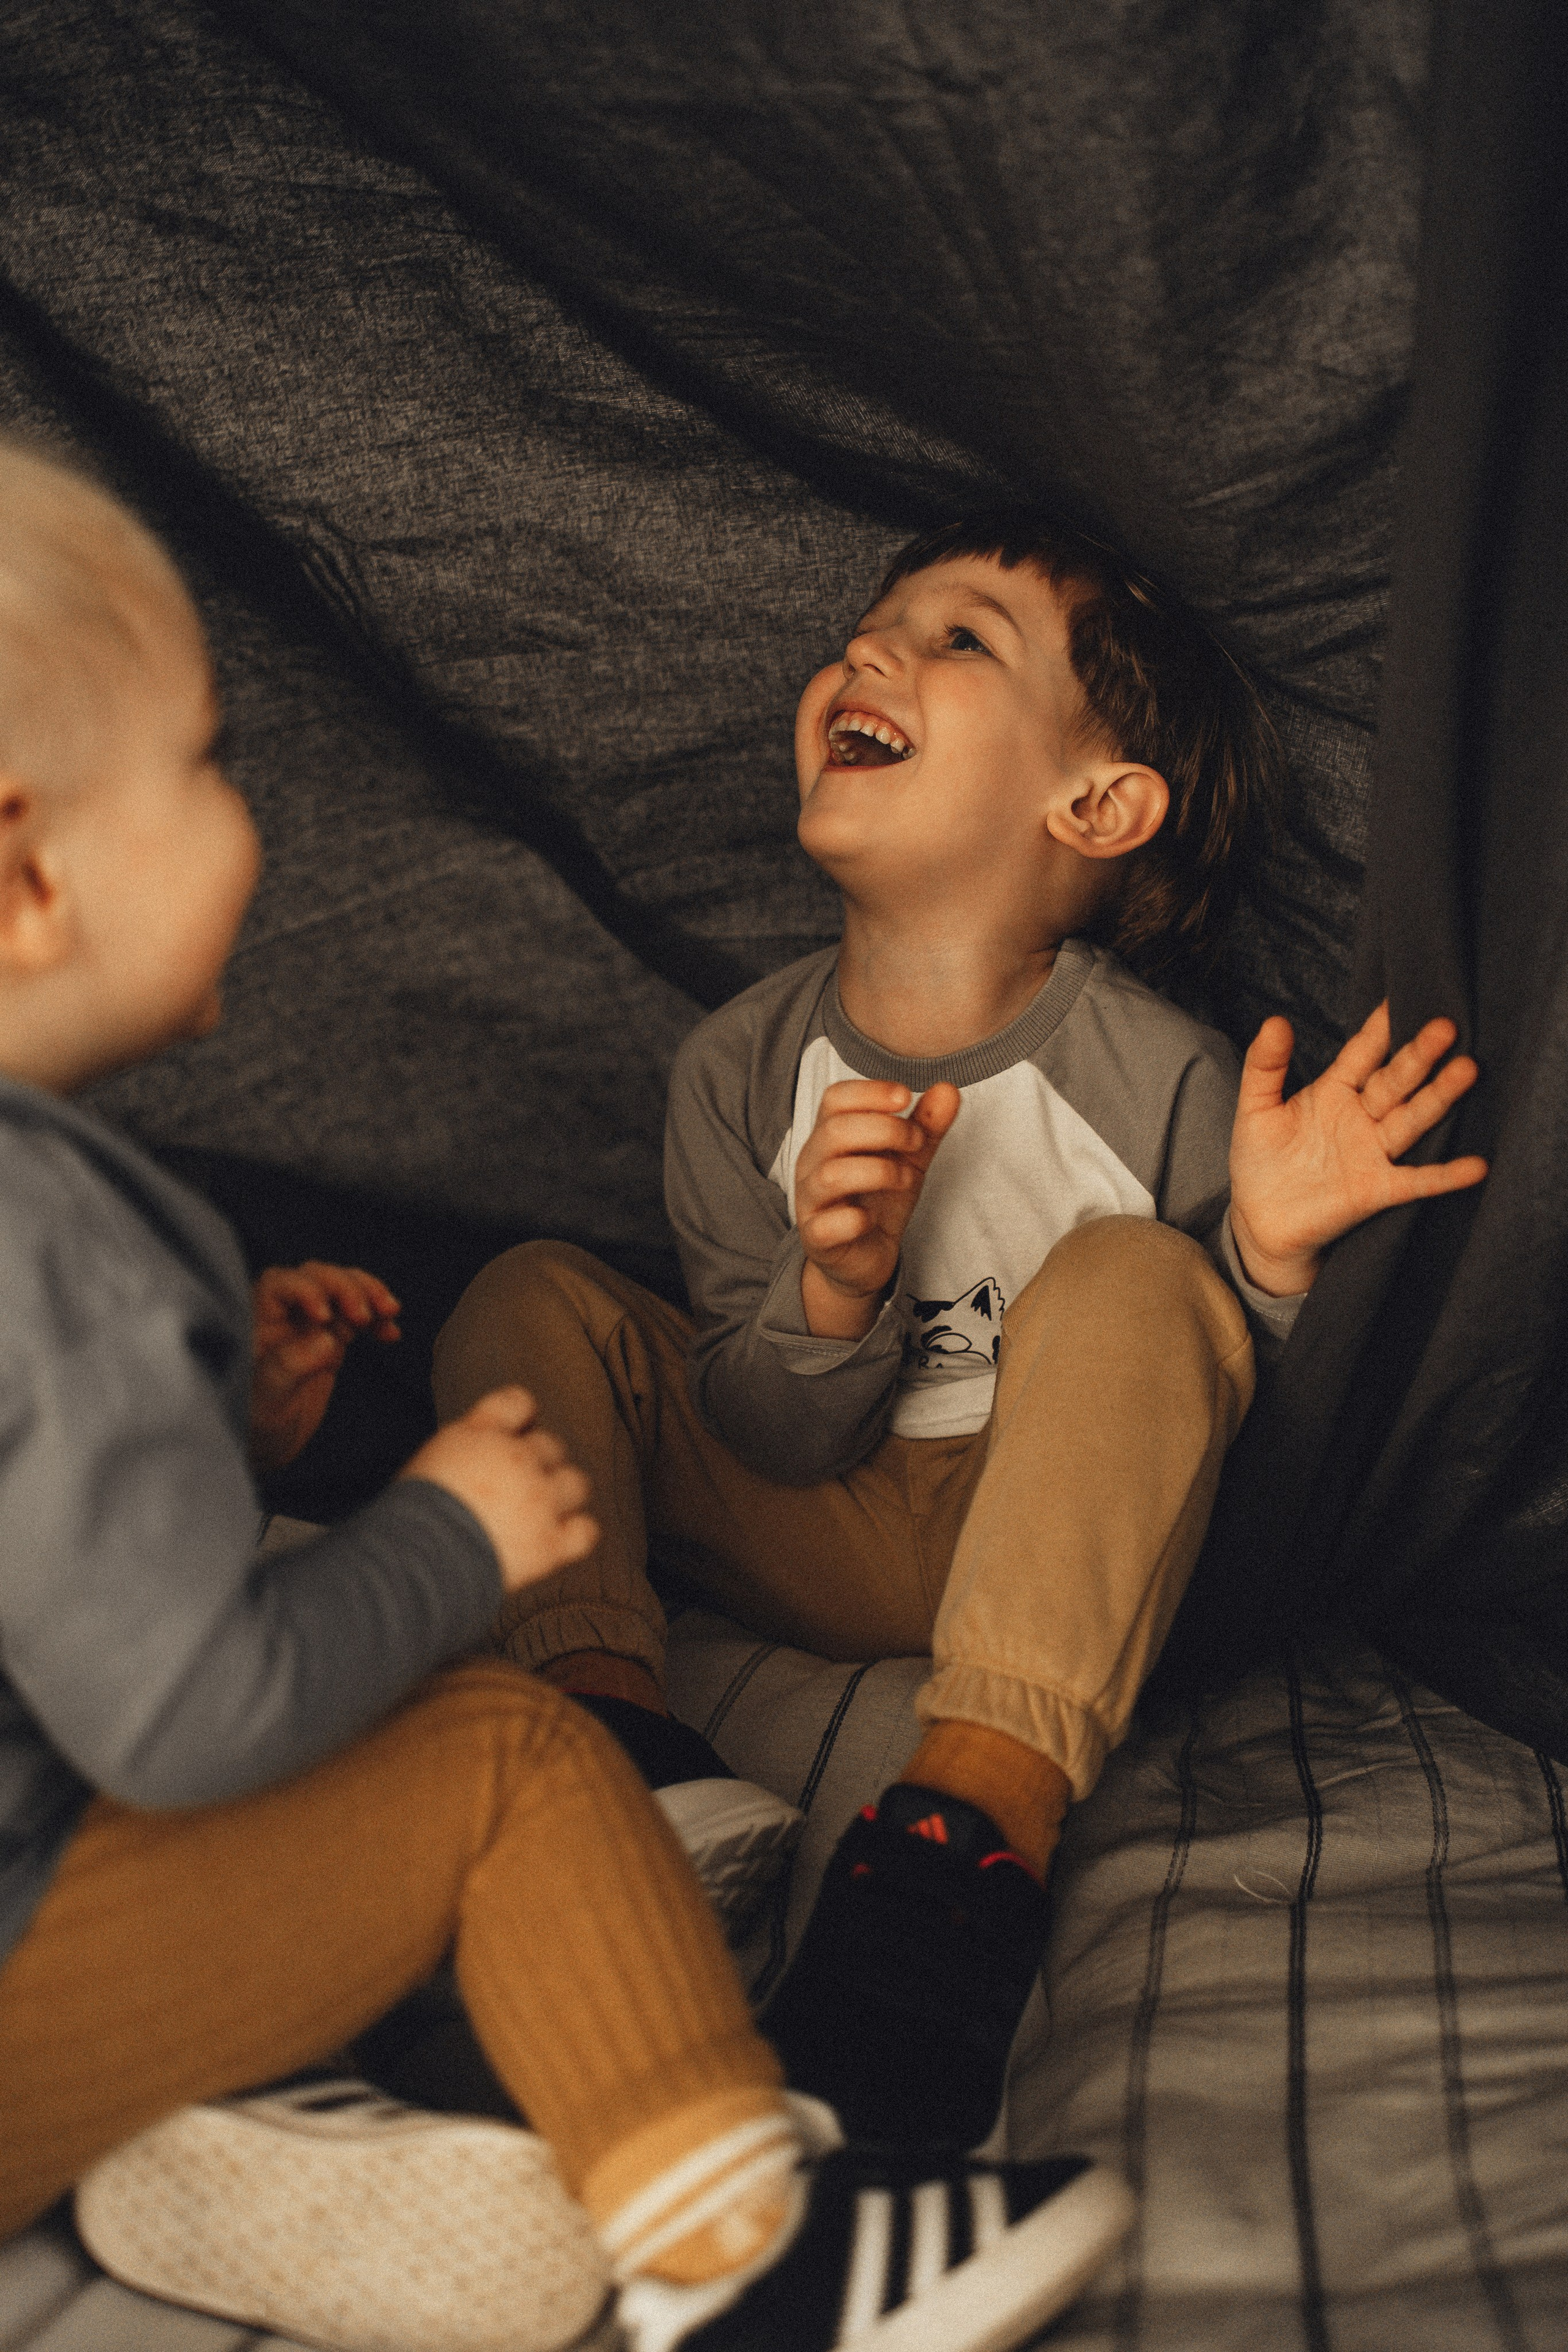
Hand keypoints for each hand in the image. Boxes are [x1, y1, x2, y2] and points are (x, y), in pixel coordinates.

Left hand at [249, 1260, 401, 1473]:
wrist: (268, 1446)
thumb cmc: (254, 1424)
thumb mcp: (266, 1398)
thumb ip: (289, 1365)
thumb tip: (326, 1338)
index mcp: (257, 1322)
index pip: (279, 1284)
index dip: (305, 1289)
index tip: (325, 1315)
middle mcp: (283, 1317)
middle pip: (316, 1277)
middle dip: (345, 1288)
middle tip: (365, 1314)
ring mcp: (309, 1326)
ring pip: (340, 1290)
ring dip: (368, 1294)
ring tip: (389, 1311)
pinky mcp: (331, 1341)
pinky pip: (357, 1317)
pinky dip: (377, 1320)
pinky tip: (391, 1333)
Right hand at [402, 1386, 597, 1592]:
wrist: (416, 1560)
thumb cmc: (408, 1518)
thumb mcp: (427, 1465)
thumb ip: (461, 1454)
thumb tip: (474, 1466)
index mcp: (480, 1434)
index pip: (517, 1401)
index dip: (523, 1416)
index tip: (519, 1430)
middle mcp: (516, 1459)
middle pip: (551, 1446)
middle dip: (540, 1463)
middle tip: (518, 1487)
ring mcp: (539, 1501)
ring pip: (576, 1483)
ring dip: (563, 1494)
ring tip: (541, 1512)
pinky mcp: (550, 1542)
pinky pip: (586, 1531)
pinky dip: (577, 1533)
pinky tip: (561, 1539)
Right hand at [795, 1078, 959, 1337]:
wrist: (863, 1259)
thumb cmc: (879, 1201)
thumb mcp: (908, 1160)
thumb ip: (926, 1127)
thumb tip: (948, 1089)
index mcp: (829, 1136)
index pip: (835, 1098)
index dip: (870, 1092)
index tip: (906, 1098)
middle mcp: (812, 1163)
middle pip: (835, 1131)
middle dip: (885, 1131)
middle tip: (916, 1142)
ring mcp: (810, 1201)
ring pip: (831, 1175)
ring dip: (879, 1172)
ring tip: (906, 1179)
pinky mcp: (816, 1238)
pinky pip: (826, 1225)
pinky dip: (854, 1219)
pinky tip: (872, 1219)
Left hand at [1228, 1002, 1488, 1295]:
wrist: (1260, 1221)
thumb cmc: (1260, 1161)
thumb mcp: (1255, 1108)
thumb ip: (1265, 1066)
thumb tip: (1274, 1020)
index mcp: (1333, 1091)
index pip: (1361, 1053)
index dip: (1378, 1028)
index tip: (1400, 998)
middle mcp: (1360, 1117)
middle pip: (1394, 1081)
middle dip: (1417, 1055)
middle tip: (1444, 1026)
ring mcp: (1372, 1152)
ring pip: (1411, 1119)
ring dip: (1438, 1097)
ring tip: (1466, 1070)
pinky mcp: (1376, 1189)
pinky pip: (1416, 1181)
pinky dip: (1445, 1176)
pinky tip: (1476, 1166)